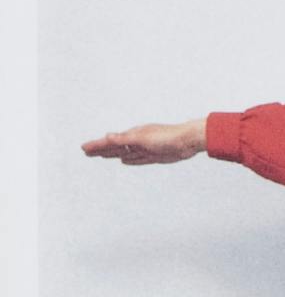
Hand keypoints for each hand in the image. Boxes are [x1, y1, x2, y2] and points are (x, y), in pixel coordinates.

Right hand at [81, 119, 206, 163]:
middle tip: (86, 152)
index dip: (96, 145)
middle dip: (100, 149)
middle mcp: (137, 141)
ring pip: (124, 153)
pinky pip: (136, 159)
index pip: (109, 142)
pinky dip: (129, 160)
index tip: (83, 148)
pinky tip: (125, 161)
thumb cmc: (167, 137)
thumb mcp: (142, 138)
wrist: (188, 141)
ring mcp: (145, 149)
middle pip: (114, 147)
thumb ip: (124, 139)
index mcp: (132, 135)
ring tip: (101, 156)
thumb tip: (107, 136)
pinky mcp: (154, 156)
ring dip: (112, 154)